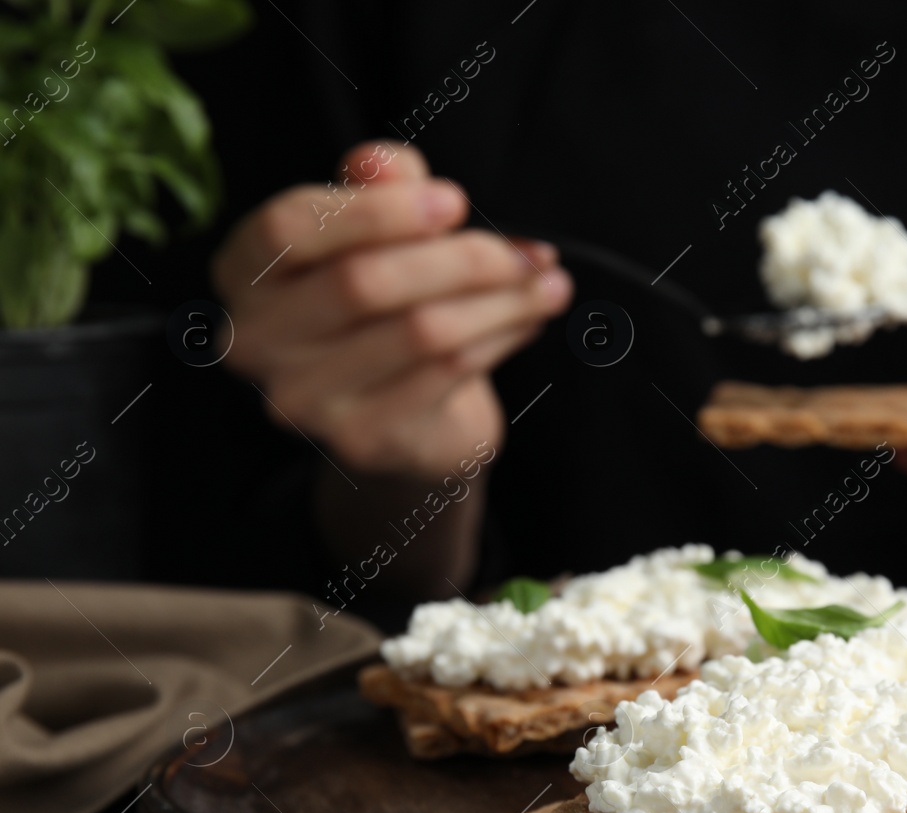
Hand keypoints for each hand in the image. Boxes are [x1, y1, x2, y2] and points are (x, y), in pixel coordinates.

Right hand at [212, 141, 571, 478]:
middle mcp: (255, 340)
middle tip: (528, 251)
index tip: (455, 201)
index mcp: (243, 273)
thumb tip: (380, 163)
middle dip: (461, 259)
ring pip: (420, 331)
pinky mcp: (361, 439)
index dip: (377, 210)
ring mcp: (303, 399)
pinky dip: (500, 339)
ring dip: (501, 301)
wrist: (407, 418)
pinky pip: (447, 374)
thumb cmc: (386, 306)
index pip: (291, 228)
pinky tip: (528, 321)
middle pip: (364, 283)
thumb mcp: (379, 230)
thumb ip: (377, 185)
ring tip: (548, 283)